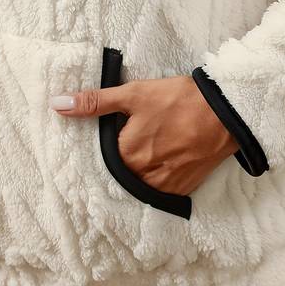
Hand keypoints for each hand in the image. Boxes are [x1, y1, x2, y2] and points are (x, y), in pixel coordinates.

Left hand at [49, 75, 239, 195]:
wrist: (226, 112)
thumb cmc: (178, 100)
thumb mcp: (133, 94)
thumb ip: (95, 102)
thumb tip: (58, 104)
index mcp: (126, 155)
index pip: (100, 160)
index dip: (103, 149)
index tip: (109, 139)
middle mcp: (142, 177)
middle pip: (120, 174)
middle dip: (120, 162)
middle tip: (130, 143)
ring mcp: (164, 186)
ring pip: (139, 185)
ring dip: (138, 173)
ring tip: (145, 153)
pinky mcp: (182, 189)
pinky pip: (160, 191)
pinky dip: (156, 180)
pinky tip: (161, 162)